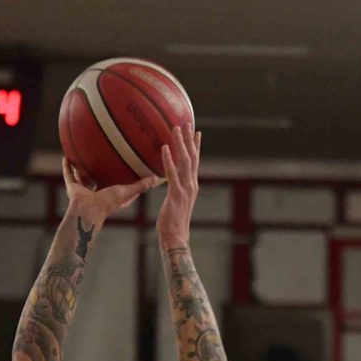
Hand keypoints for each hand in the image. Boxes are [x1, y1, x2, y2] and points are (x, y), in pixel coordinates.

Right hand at [63, 161, 155, 224]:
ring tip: (83, 156)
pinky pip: (69, 175)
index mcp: (111, 195)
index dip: (126, 180)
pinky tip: (67, 156)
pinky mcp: (74, 188)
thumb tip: (156, 178)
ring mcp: (85, 190)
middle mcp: (97, 192)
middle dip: (103, 171)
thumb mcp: (127, 192)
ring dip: (83, 168)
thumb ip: (141, 185)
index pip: (121, 187)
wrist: (87, 210)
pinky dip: (67, 167)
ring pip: (84, 177)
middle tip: (106, 158)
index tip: (130, 169)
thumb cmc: (109, 203)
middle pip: (101, 180)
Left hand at [156, 126, 200, 247]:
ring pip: (184, 161)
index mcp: (191, 186)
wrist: (176, 237)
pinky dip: (168, 159)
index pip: (195, 162)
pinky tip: (164, 148)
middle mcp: (191, 185)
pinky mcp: (176, 194)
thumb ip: (174, 191)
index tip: (196, 132)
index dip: (196, 146)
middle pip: (192, 157)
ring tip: (175, 129)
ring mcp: (185, 189)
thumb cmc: (172, 223)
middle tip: (186, 123)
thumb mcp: (175, 203)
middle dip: (190, 139)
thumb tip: (168, 183)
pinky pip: (172, 173)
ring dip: (180, 144)